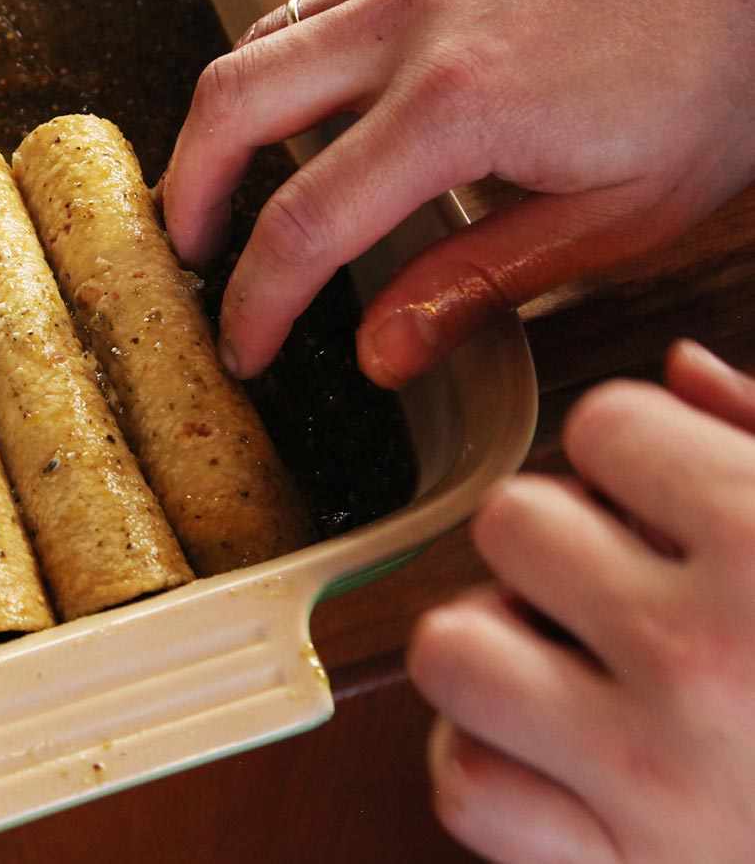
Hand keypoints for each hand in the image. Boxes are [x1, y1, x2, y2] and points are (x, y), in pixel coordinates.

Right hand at [162, 0, 754, 386]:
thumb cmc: (721, 65)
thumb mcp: (620, 210)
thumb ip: (481, 280)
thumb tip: (379, 351)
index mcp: (460, 107)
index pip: (307, 222)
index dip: (258, 300)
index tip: (245, 347)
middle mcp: (409, 24)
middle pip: (232, 106)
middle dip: (190, 195)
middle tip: (193, 256)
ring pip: (255, 42)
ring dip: (223, 126)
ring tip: (232, 188)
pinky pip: (308, 2)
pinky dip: (279, 64)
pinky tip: (308, 108)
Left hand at [408, 341, 754, 862]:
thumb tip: (676, 369)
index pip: (604, 424)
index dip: (635, 451)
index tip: (674, 496)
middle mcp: (703, 656)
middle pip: (510, 521)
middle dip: (558, 540)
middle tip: (620, 582)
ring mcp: (654, 773)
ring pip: (452, 649)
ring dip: (494, 646)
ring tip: (568, 664)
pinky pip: (468, 786)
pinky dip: (490, 764)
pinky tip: (552, 754)